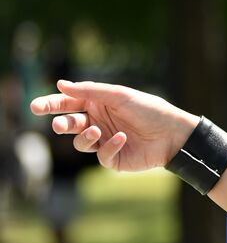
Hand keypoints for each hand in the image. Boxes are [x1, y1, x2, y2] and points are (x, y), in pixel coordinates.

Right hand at [30, 80, 197, 172]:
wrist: (173, 133)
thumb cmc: (149, 110)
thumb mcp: (119, 95)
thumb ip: (90, 91)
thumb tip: (61, 84)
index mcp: (98, 104)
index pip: (68, 103)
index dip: (51, 104)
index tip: (36, 107)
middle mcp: (98, 121)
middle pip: (69, 123)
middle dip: (62, 124)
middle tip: (60, 125)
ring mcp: (104, 140)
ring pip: (80, 141)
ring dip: (85, 136)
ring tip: (95, 130)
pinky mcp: (112, 158)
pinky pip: (100, 154)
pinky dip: (108, 146)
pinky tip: (123, 139)